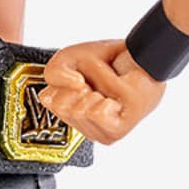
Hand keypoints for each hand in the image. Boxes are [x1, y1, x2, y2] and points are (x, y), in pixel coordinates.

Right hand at [37, 41, 166, 144]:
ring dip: (95, 87)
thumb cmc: (107, 60)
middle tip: (96, 83)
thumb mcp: (69, 59)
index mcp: (70, 116)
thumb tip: (74, 86)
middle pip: (61, 107)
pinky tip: (117, 97)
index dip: (62, 81)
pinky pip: (96, 112)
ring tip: (109, 88)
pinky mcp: (119, 129)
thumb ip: (54, 72)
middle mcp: (86, 129)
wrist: (142, 56)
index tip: (79, 77)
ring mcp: (102, 132)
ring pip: (78, 110)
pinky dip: (106, 94)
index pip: (46, 100)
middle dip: (78, 85)